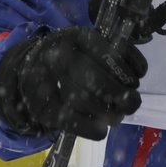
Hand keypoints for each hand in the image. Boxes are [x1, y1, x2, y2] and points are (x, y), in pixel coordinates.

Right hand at [0, 27, 145, 140]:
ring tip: (117, 116)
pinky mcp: (41, 108)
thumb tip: (134, 81)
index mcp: (74, 37)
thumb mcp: (90, 47)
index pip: (107, 52)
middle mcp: (56, 55)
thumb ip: (114, 57)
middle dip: (120, 95)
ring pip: (84, 100)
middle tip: (131, 103)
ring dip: (109, 113)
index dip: (127, 69)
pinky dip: (92, 129)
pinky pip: (71, 121)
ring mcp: (44, 81)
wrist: (29, 71)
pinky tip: (101, 129)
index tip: (137, 79)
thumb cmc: (71, 60)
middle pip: (96, 79)